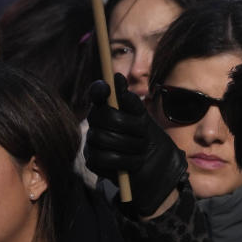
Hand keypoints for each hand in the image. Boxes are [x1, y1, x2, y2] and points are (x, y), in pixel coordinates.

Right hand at [85, 75, 185, 216]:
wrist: (150, 164)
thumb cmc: (144, 135)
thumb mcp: (142, 116)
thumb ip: (130, 100)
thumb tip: (116, 77)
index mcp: (107, 107)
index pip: (96, 93)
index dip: (98, 89)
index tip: (105, 88)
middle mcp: (95, 122)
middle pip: (103, 117)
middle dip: (128, 125)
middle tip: (143, 132)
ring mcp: (91, 142)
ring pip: (103, 138)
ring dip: (130, 145)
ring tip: (141, 148)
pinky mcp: (93, 161)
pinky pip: (104, 158)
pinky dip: (125, 161)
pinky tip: (134, 162)